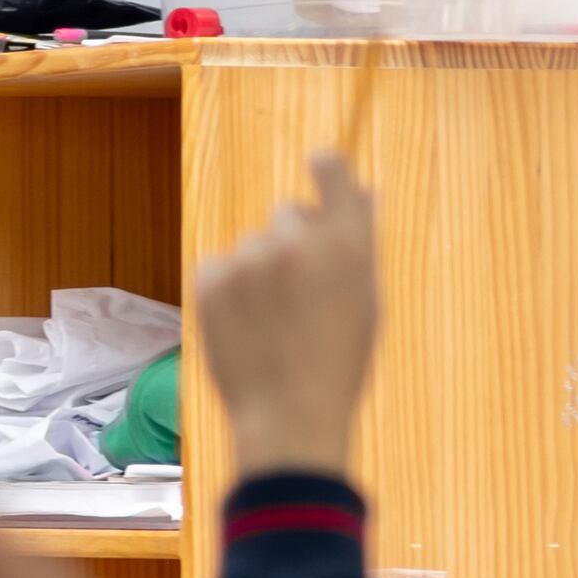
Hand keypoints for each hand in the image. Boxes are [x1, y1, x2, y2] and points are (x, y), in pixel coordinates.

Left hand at [194, 150, 380, 480]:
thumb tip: (364, 190)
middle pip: (286, 214)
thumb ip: (360, 241)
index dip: (325, 167)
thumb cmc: (337, 362)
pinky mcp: (211, 278)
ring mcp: (251, 259)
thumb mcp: (366, 299)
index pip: (331, 172)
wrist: (289, 414)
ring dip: (257, 271)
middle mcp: (299, 241)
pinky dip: (227, 289)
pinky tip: (245, 325)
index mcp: (348, 243)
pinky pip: (218, 266)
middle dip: (291, 241)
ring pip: (251, 245)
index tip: (318, 163)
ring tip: (271, 321)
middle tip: (297, 294)